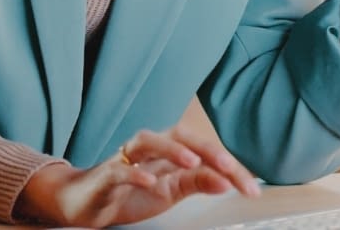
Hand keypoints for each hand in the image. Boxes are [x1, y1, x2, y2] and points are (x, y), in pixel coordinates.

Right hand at [16, 126, 259, 226]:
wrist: (87, 203)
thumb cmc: (132, 193)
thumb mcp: (171, 191)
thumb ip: (198, 183)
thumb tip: (228, 181)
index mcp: (170, 151)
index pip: (205, 151)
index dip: (230, 166)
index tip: (252, 188)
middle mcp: (151, 147)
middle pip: (181, 136)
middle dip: (207, 149)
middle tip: (230, 167)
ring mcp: (127, 158)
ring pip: (148, 142)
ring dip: (172, 149)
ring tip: (192, 162)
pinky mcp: (106, 174)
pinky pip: (121, 170)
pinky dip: (135, 173)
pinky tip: (150, 181)